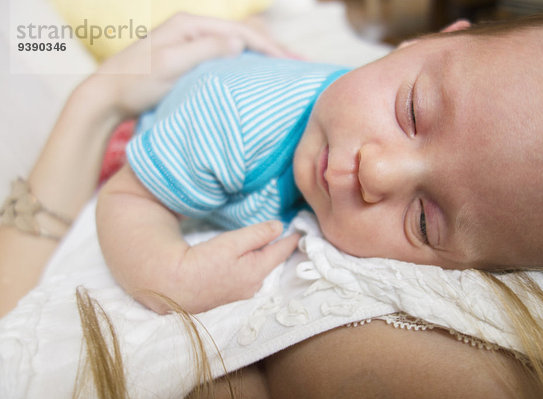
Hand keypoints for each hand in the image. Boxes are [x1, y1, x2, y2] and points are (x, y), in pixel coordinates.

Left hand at [86, 13, 290, 117]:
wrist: (108, 94)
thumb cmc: (136, 82)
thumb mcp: (170, 65)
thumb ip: (205, 50)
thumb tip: (240, 42)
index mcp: (190, 24)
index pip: (239, 31)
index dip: (267, 46)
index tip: (288, 63)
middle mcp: (193, 28)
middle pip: (242, 33)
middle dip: (271, 47)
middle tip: (297, 63)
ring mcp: (191, 41)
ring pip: (236, 44)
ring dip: (261, 54)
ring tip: (285, 67)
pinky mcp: (190, 56)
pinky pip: (226, 55)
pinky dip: (246, 62)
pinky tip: (257, 73)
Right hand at [168, 221, 299, 312]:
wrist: (172, 288)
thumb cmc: (201, 263)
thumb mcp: (232, 243)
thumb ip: (257, 235)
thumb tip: (279, 226)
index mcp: (257, 271)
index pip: (280, 252)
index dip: (290, 240)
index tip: (300, 231)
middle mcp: (252, 286)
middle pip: (270, 263)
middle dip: (279, 250)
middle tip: (288, 237)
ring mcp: (239, 293)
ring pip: (258, 271)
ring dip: (264, 259)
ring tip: (269, 247)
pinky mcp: (225, 295)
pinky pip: (246, 277)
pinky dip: (250, 266)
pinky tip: (245, 262)